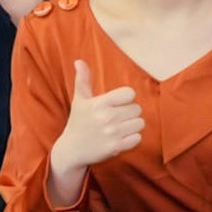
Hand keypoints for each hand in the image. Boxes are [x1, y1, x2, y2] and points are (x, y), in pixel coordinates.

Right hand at [52, 58, 145, 179]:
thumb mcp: (79, 100)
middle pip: (137, 109)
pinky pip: (138, 138)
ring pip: (140, 123)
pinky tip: (120, 138)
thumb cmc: (78, 122)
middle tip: (117, 117)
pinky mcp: (116, 147)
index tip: (117, 103)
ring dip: (132, 125)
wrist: (71, 150)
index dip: (126, 98)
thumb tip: (79, 61)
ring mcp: (112, 133)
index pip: (130, 94)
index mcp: (100, 104)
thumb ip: (83, 80)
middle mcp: (107, 117)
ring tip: (119, 127)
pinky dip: (132, 138)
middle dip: (129, 113)